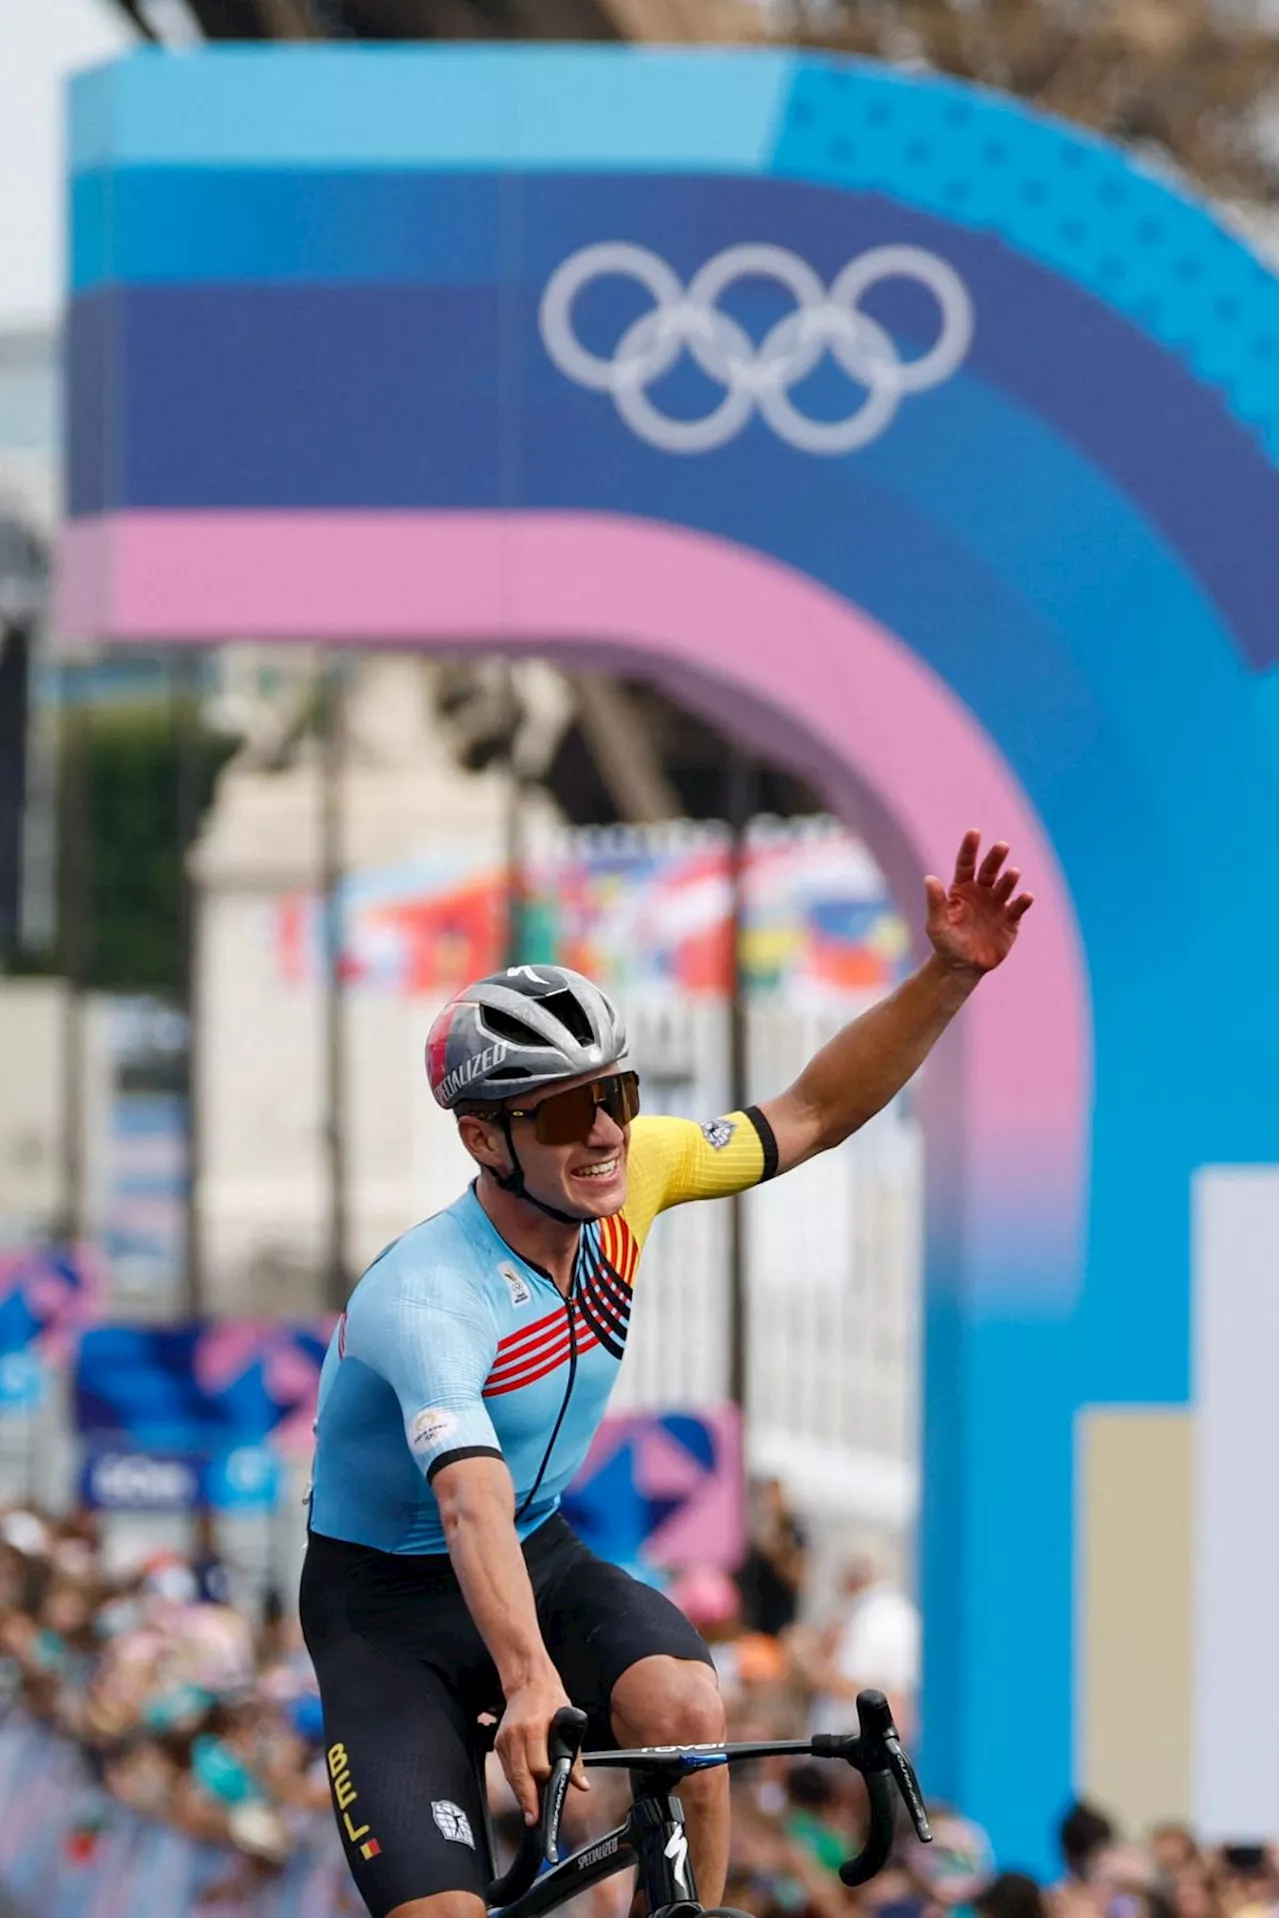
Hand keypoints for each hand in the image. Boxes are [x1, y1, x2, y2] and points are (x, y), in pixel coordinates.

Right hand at [496, 1672, 588, 1825]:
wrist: (528, 1682)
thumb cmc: (550, 1699)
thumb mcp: (569, 1721)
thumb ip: (575, 1756)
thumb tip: (581, 1783)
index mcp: (534, 1729)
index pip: (538, 1766)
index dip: (546, 1782)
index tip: (551, 1795)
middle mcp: (516, 1735)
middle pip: (520, 1776)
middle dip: (527, 1800)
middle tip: (533, 1819)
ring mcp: (504, 1740)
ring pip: (511, 1776)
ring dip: (521, 1794)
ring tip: (530, 1812)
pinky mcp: (498, 1743)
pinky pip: (507, 1769)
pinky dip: (516, 1781)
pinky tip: (524, 1791)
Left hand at [925, 831, 1032, 976]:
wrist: (962, 966)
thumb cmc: (946, 943)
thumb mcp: (936, 925)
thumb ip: (935, 902)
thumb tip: (930, 878)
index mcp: (962, 888)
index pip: (966, 864)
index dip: (970, 848)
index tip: (974, 832)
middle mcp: (982, 892)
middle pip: (989, 870)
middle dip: (995, 858)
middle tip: (1002, 846)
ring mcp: (997, 905)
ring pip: (1005, 887)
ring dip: (1009, 879)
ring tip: (1013, 872)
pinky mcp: (1010, 920)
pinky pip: (1017, 908)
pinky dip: (1022, 902)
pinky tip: (1026, 897)